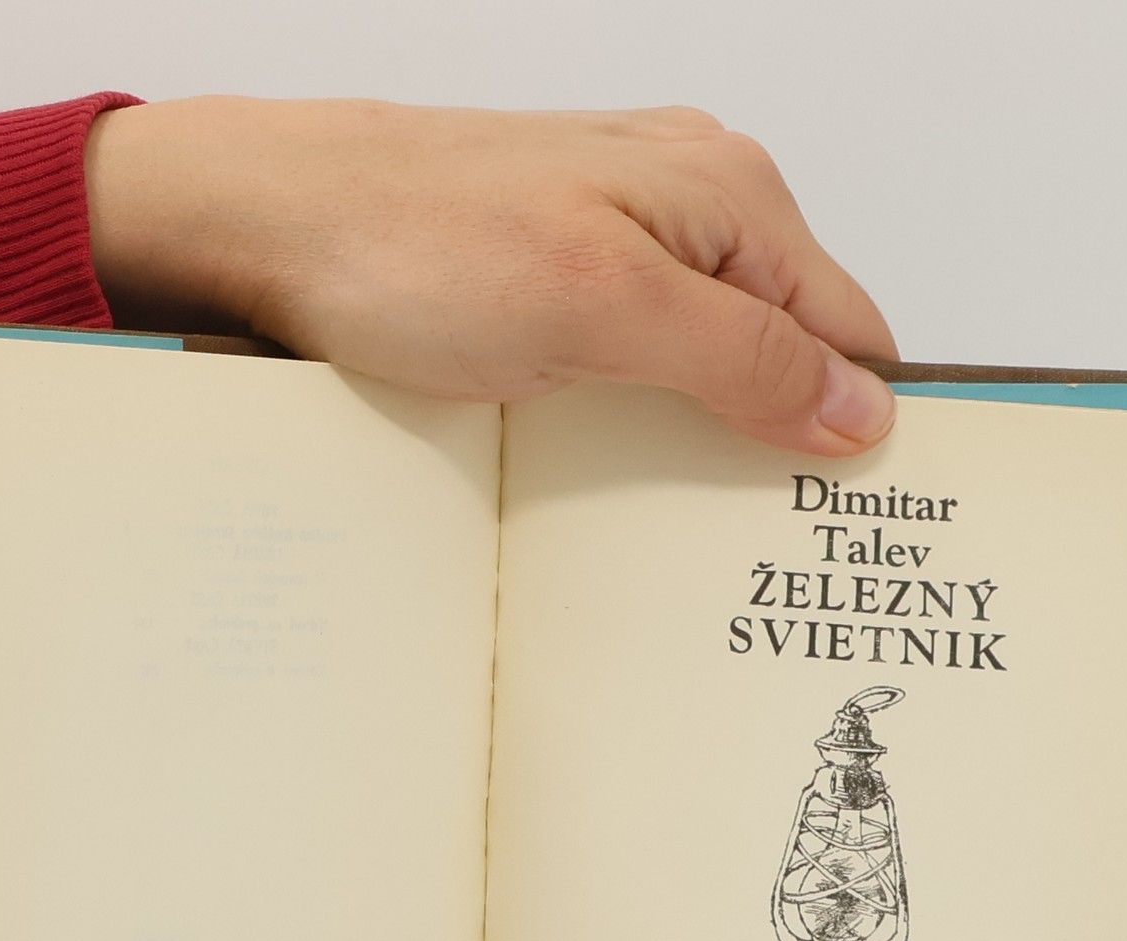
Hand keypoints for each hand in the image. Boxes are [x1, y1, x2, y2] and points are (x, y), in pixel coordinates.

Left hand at [85, 99, 897, 456]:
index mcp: (730, 200)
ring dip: (706, 445)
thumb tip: (859, 409)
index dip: (858, 430)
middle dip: (783, 447)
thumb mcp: (604, 310)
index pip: (851, 333)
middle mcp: (689, 208)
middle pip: (786, 352)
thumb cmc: (414, 243)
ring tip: (690, 533)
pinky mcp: (559, 281)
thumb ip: (745, 356)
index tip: (850, 529)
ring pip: (711, 366)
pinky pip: (639, 366)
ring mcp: (619, 242)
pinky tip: (617, 477)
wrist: (266, 221)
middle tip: (765, 553)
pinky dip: (642, 424)